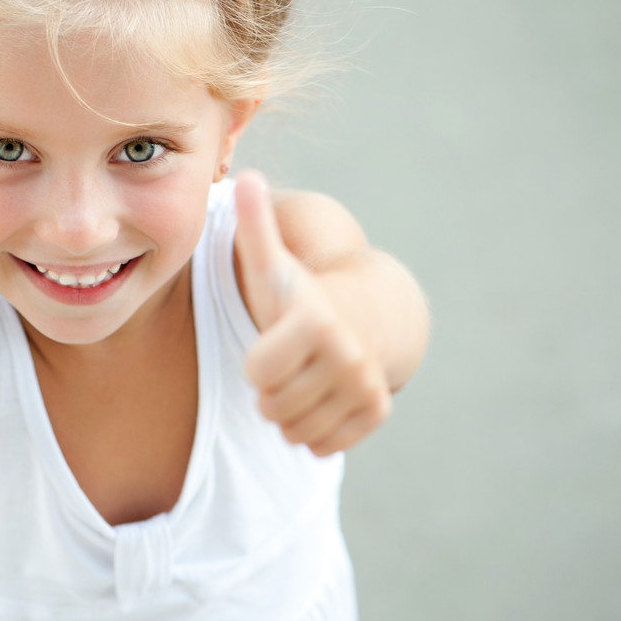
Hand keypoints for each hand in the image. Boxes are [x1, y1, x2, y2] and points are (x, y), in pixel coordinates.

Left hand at [234, 171, 390, 455]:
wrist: (359, 318)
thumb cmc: (297, 295)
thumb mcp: (271, 262)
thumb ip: (253, 224)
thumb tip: (243, 175)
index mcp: (315, 320)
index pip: (257, 372)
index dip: (255, 361)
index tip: (272, 340)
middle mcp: (348, 354)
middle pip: (273, 407)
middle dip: (271, 390)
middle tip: (286, 364)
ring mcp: (367, 385)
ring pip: (295, 431)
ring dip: (288, 412)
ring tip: (300, 380)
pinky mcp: (377, 412)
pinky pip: (321, 446)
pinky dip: (313, 430)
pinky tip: (319, 399)